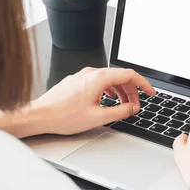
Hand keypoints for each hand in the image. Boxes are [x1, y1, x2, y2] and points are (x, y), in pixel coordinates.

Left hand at [29, 67, 155, 135]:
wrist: (39, 115)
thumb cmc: (63, 116)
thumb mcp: (98, 117)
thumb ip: (119, 111)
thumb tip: (131, 108)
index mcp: (99, 78)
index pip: (129, 75)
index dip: (143, 84)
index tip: (150, 92)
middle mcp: (91, 73)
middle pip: (119, 77)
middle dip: (132, 91)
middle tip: (136, 105)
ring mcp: (82, 76)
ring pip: (108, 79)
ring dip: (120, 91)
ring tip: (123, 105)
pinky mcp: (76, 81)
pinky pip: (98, 82)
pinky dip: (108, 90)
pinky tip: (106, 101)